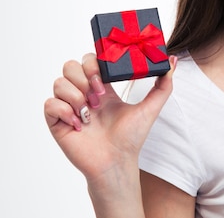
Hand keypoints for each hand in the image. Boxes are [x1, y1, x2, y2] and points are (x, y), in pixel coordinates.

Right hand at [44, 53, 176, 181]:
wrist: (117, 162)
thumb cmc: (131, 138)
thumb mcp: (151, 107)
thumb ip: (164, 84)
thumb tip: (173, 60)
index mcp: (102, 88)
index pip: (90, 60)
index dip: (95, 62)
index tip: (105, 74)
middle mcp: (84, 94)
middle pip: (71, 66)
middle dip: (85, 77)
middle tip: (99, 95)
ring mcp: (69, 107)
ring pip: (59, 82)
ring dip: (76, 94)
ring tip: (89, 112)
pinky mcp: (57, 121)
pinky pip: (50, 103)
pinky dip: (64, 110)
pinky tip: (79, 123)